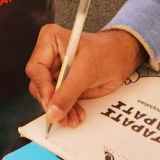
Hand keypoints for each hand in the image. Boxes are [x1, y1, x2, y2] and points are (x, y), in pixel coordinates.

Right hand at [27, 25, 144, 128]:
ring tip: (72, 119)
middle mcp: (49, 56)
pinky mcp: (63, 84)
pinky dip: (67, 111)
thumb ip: (68, 92)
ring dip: (60, 111)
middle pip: (39, 85)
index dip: (43, 88)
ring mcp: (56, 71)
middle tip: (60, 117)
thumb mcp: (87, 71)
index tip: (51, 105)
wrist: (123, 57)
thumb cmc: (107, 52)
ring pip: (48, 97)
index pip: (36, 69)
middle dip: (52, 103)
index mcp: (50, 41)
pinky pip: (59, 102)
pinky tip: (76, 115)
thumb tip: (52, 112)